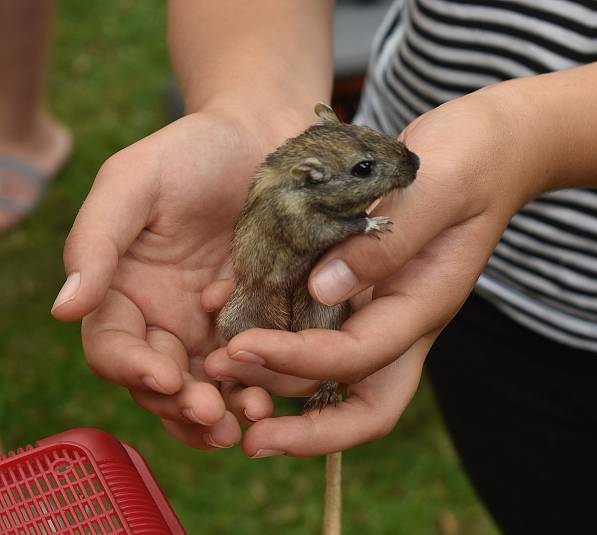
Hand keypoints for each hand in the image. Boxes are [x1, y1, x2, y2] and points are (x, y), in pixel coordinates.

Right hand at [52, 109, 301, 448]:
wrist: (265, 138)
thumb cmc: (192, 152)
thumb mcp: (135, 181)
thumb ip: (97, 240)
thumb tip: (62, 308)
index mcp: (124, 290)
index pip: (114, 346)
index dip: (132, 369)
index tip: (164, 377)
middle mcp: (166, 317)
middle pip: (162, 381)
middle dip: (182, 404)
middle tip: (212, 416)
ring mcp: (215, 325)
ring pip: (208, 385)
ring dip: (222, 409)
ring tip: (247, 417)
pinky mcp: (261, 322)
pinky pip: (256, 365)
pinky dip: (261, 385)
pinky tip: (276, 395)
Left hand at [215, 87, 543, 454]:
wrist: (491, 146)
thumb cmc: (475, 157)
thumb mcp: (437, 186)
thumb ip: (387, 240)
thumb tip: (320, 290)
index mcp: (423, 303)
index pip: (358, 357)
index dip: (299, 360)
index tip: (243, 348)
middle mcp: (400, 318)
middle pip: (361, 405)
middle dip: (307, 430)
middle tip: (247, 436)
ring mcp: (382, 306)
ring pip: (333, 375)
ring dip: (281, 385)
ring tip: (222, 374)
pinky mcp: (363, 285)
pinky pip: (319, 327)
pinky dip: (279, 337)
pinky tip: (234, 320)